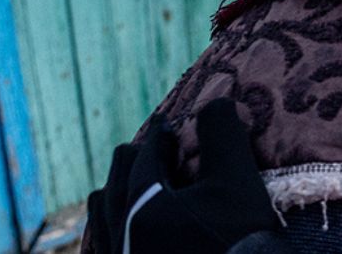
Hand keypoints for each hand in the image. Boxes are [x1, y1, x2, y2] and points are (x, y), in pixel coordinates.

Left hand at [83, 98, 277, 252]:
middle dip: (134, 162)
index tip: (174, 128)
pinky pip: (103, 249)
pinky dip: (112, 232)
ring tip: (133, 190)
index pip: (145, 156)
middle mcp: (118, 237)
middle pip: (113, 184)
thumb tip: (217, 102)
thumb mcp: (239, 184)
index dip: (163, 137)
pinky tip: (129, 232)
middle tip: (154, 153)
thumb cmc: (240, 244)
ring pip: (100, 219)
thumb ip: (224, 135)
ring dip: (116, 195)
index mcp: (140, 206)